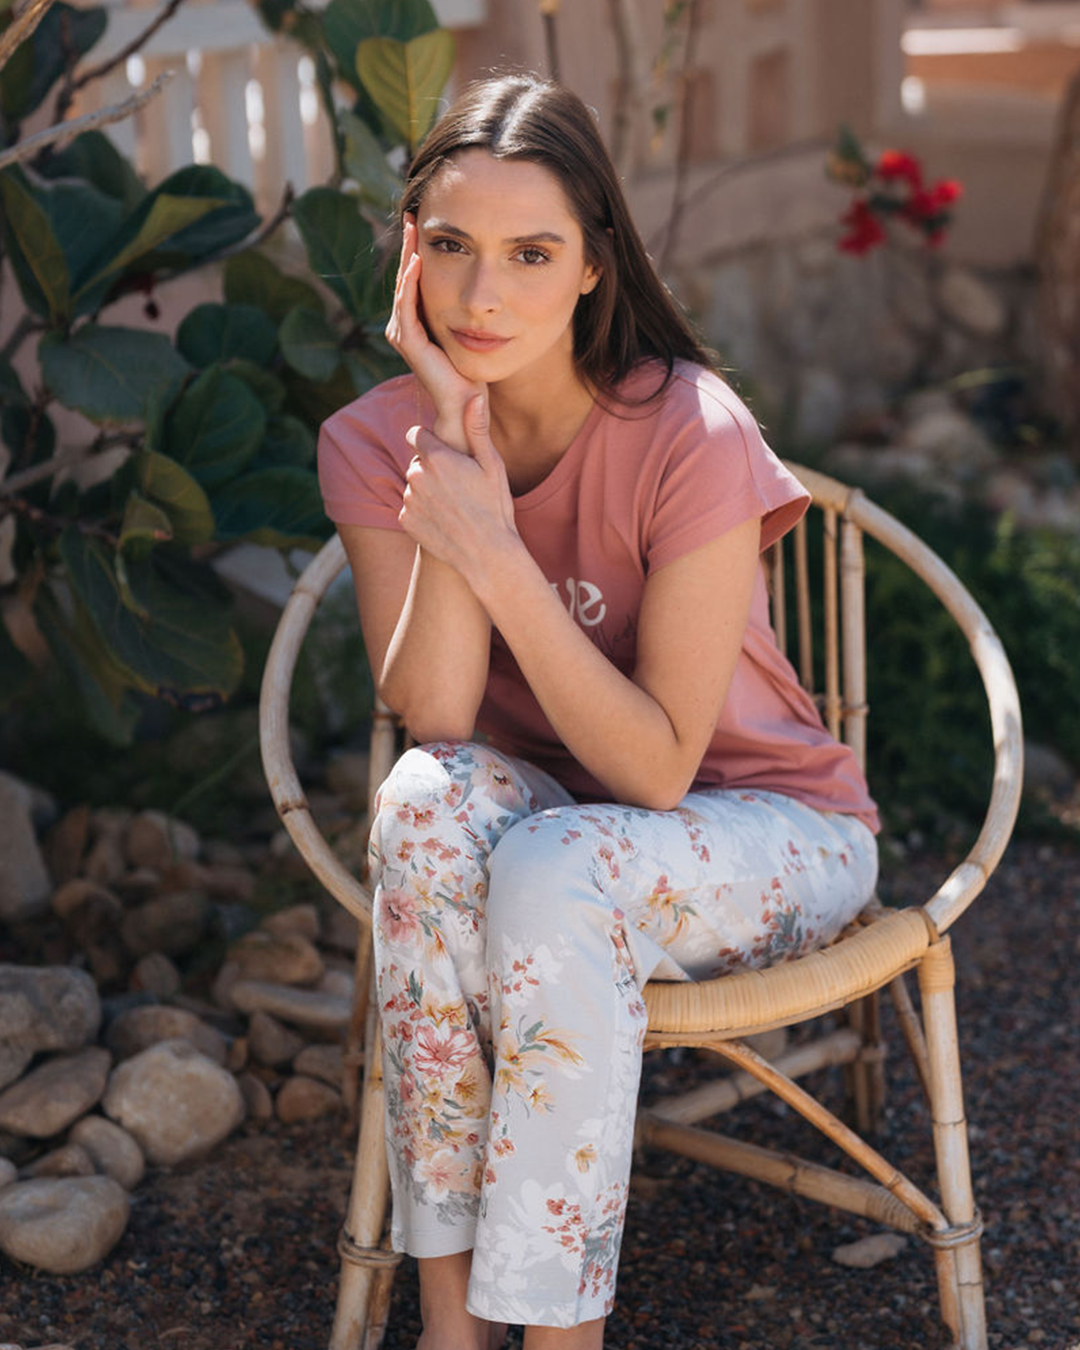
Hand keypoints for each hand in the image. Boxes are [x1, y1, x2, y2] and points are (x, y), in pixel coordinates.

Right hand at [385, 214, 483, 451]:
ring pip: (402, 286)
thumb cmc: (472, 375)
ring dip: (407, 256)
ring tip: (412, 229)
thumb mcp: (472, 335)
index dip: (417, 252)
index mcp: (417, 324)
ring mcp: (404, 335)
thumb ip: (470, 313)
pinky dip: (411, 282)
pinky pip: (407, 305)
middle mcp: (405, 327)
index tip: (424, 223)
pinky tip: (418, 260)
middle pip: (404, 277)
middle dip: (408, 246)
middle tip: (412, 215)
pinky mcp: (409, 344)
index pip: (414, 280)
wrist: (465, 407)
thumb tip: (488, 291)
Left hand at [399, 393, 518, 584]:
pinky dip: (422, 512)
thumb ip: (476, 429)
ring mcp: (408, 499)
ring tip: (453, 506)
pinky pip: (409, 508)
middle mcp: (416, 475)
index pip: (416, 434)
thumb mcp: (492, 465)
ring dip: (426, 490)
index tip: (445, 454)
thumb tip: (473, 396)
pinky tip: (444, 521)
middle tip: (457, 487)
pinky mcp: (404, 520)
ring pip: (412, 485)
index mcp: (437, 458)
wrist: (487, 554)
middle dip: (431, 468)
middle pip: (416, 461)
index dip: (431, 442)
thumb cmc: (495, 507)